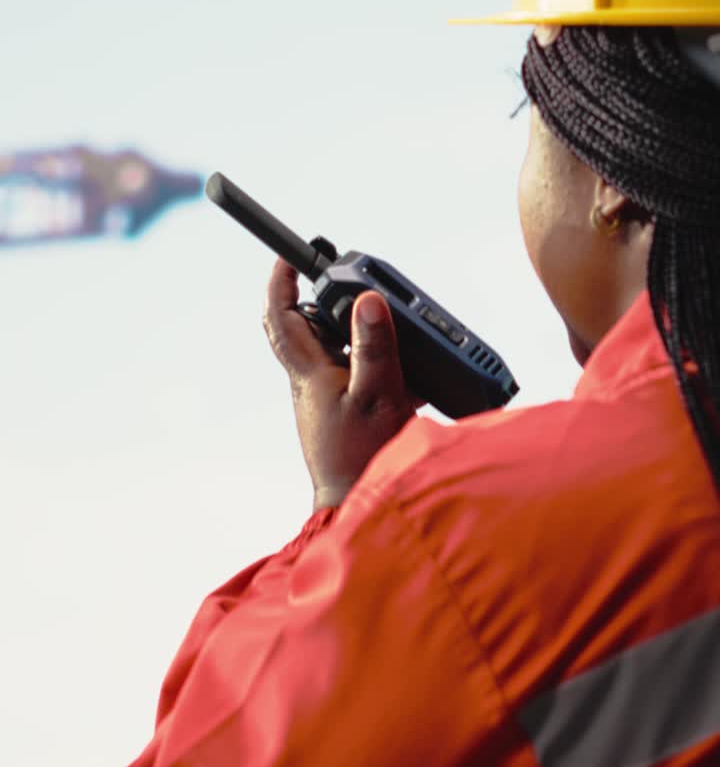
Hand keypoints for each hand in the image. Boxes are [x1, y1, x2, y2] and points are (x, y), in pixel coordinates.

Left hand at [263, 259, 418, 509]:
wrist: (357, 509)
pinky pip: (359, 378)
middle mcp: (313, 383)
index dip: (280, 283)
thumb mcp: (376, 396)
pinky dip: (380, 367)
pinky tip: (411, 376)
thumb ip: (375, 348)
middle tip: (345, 285)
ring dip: (356, 335)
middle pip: (305, 329)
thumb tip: (368, 301)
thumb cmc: (361, 459)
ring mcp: (328, 401)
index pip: (282, 317)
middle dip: (321, 301)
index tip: (290, 257)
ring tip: (388, 326)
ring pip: (335, 353)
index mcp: (309, 373)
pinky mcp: (346, 417)